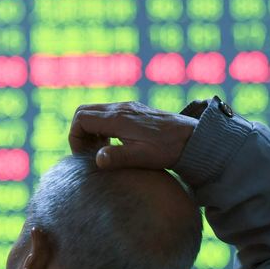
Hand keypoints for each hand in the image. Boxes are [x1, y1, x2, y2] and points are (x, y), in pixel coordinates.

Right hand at [68, 101, 198, 169]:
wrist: (194, 137)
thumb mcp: (143, 157)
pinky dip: (102, 128)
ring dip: (91, 131)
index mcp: (118, 118)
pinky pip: (108, 114)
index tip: (83, 156)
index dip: (75, 137)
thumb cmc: (169, 149)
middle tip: (88, 153)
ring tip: (101, 152)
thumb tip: (97, 160)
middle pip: (84, 112)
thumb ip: (118, 157)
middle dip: (80, 132)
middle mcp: (121, 108)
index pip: (81, 119)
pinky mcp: (135, 111)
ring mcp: (128, 108)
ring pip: (96, 112)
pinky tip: (115, 146)